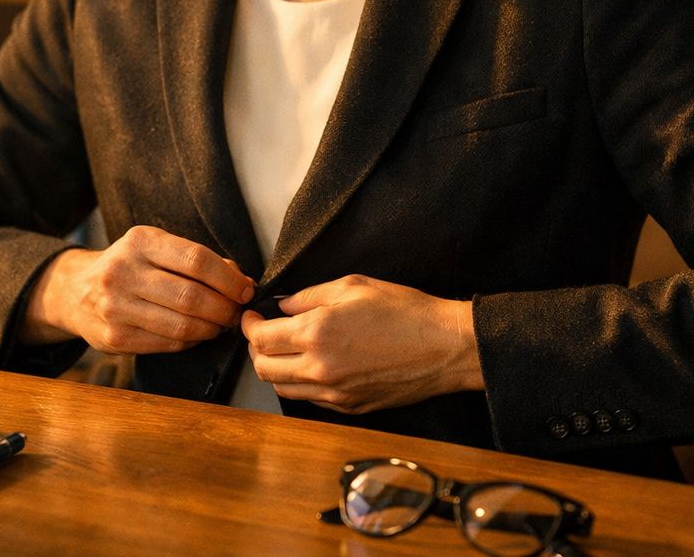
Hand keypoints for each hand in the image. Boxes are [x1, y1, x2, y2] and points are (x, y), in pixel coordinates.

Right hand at [23, 225, 254, 353]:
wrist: (75, 291)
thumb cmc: (128, 267)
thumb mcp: (155, 248)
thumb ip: (196, 260)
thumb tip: (241, 281)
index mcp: (140, 242)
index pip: (196, 259)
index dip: (228, 279)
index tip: (245, 289)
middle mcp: (123, 272)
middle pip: (191, 297)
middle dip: (224, 309)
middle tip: (236, 312)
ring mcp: (115, 308)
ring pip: (181, 326)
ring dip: (211, 329)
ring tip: (220, 324)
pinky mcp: (114, 338)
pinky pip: (167, 344)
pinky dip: (190, 342)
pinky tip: (196, 334)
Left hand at [240, 274, 482, 413]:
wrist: (444, 348)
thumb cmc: (405, 312)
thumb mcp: (354, 286)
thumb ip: (310, 296)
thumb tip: (285, 306)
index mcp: (317, 332)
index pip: (260, 338)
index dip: (248, 326)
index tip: (251, 316)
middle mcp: (320, 368)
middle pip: (263, 368)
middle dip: (255, 349)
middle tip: (262, 332)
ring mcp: (334, 393)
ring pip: (282, 389)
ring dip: (275, 369)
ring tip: (283, 350)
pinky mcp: (349, 407)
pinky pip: (309, 400)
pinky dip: (300, 384)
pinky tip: (310, 365)